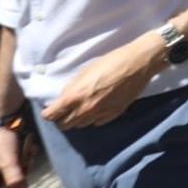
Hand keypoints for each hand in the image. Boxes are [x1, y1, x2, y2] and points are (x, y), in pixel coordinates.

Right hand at [0, 125, 27, 187]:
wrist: (4, 115)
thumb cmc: (1, 139)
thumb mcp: (8, 160)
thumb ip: (14, 177)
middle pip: (10, 180)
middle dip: (20, 175)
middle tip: (26, 166)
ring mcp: (3, 156)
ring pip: (19, 167)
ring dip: (26, 160)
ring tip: (28, 150)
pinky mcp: (12, 148)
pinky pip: (23, 155)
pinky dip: (28, 151)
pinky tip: (29, 143)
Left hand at [42, 38, 159, 128]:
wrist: (138, 64)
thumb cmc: (110, 62)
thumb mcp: (84, 71)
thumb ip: (71, 87)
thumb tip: (63, 98)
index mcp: (74, 96)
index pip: (52, 115)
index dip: (49, 113)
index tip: (51, 109)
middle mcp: (85, 110)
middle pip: (64, 125)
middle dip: (61, 118)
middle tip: (65, 110)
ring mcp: (100, 114)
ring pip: (81, 126)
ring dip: (78, 119)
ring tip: (82, 108)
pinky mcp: (113, 115)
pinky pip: (97, 123)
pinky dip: (93, 118)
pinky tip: (98, 108)